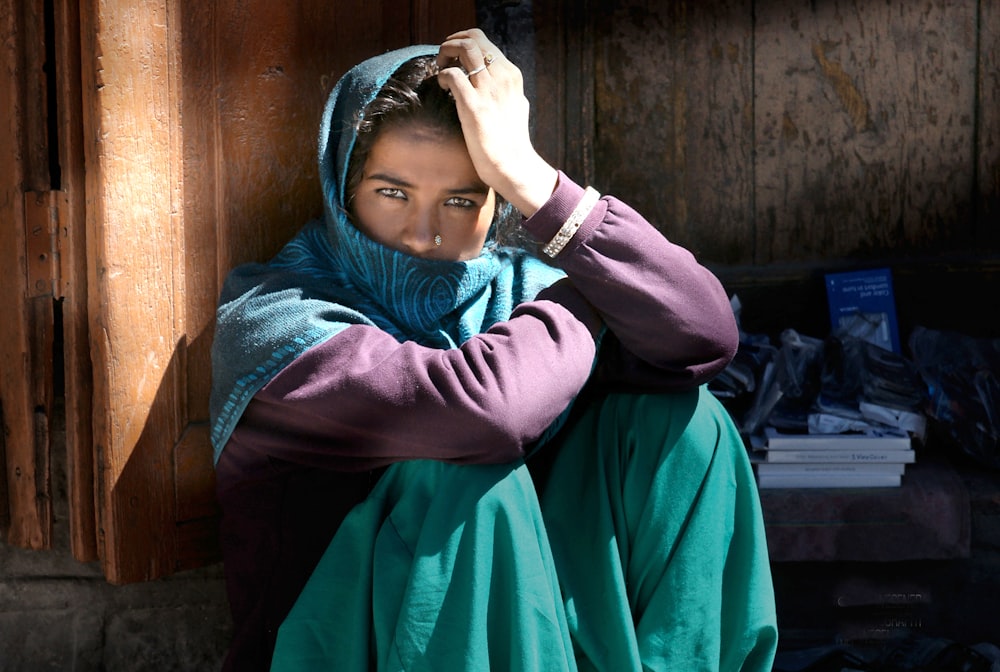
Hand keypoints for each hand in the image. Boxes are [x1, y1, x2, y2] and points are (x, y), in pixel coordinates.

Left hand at [436, 29, 557, 217]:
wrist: (513, 165)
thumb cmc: (511, 141)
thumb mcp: (516, 105)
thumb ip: (505, 88)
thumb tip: (493, 79)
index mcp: (511, 75)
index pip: (485, 42)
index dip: (464, 43)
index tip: (454, 57)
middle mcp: (502, 77)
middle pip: (473, 37)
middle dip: (452, 42)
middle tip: (443, 59)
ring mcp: (488, 90)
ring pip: (464, 47)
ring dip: (446, 52)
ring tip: (440, 67)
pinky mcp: (474, 106)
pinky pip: (452, 74)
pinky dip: (442, 76)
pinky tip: (442, 87)